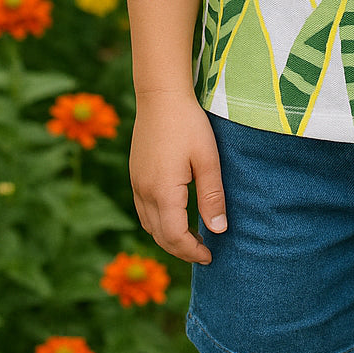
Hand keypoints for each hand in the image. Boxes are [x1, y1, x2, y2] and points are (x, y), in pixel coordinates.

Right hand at [130, 94, 227, 264]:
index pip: (174, 237)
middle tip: (204, 252)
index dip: (192, 251)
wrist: (160, 96)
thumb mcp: (208, 159)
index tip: (210, 256)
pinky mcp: (135, 175)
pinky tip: (175, 217)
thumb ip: (212, 196)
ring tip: (192, 238)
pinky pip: (144, 210)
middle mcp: (144, 192)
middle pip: (159, 236)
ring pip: (149, 225)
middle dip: (181, 250)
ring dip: (168, 238)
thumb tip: (218, 230)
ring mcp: (136, 183)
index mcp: (163, 191)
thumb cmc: (188, 124)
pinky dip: (158, 223)